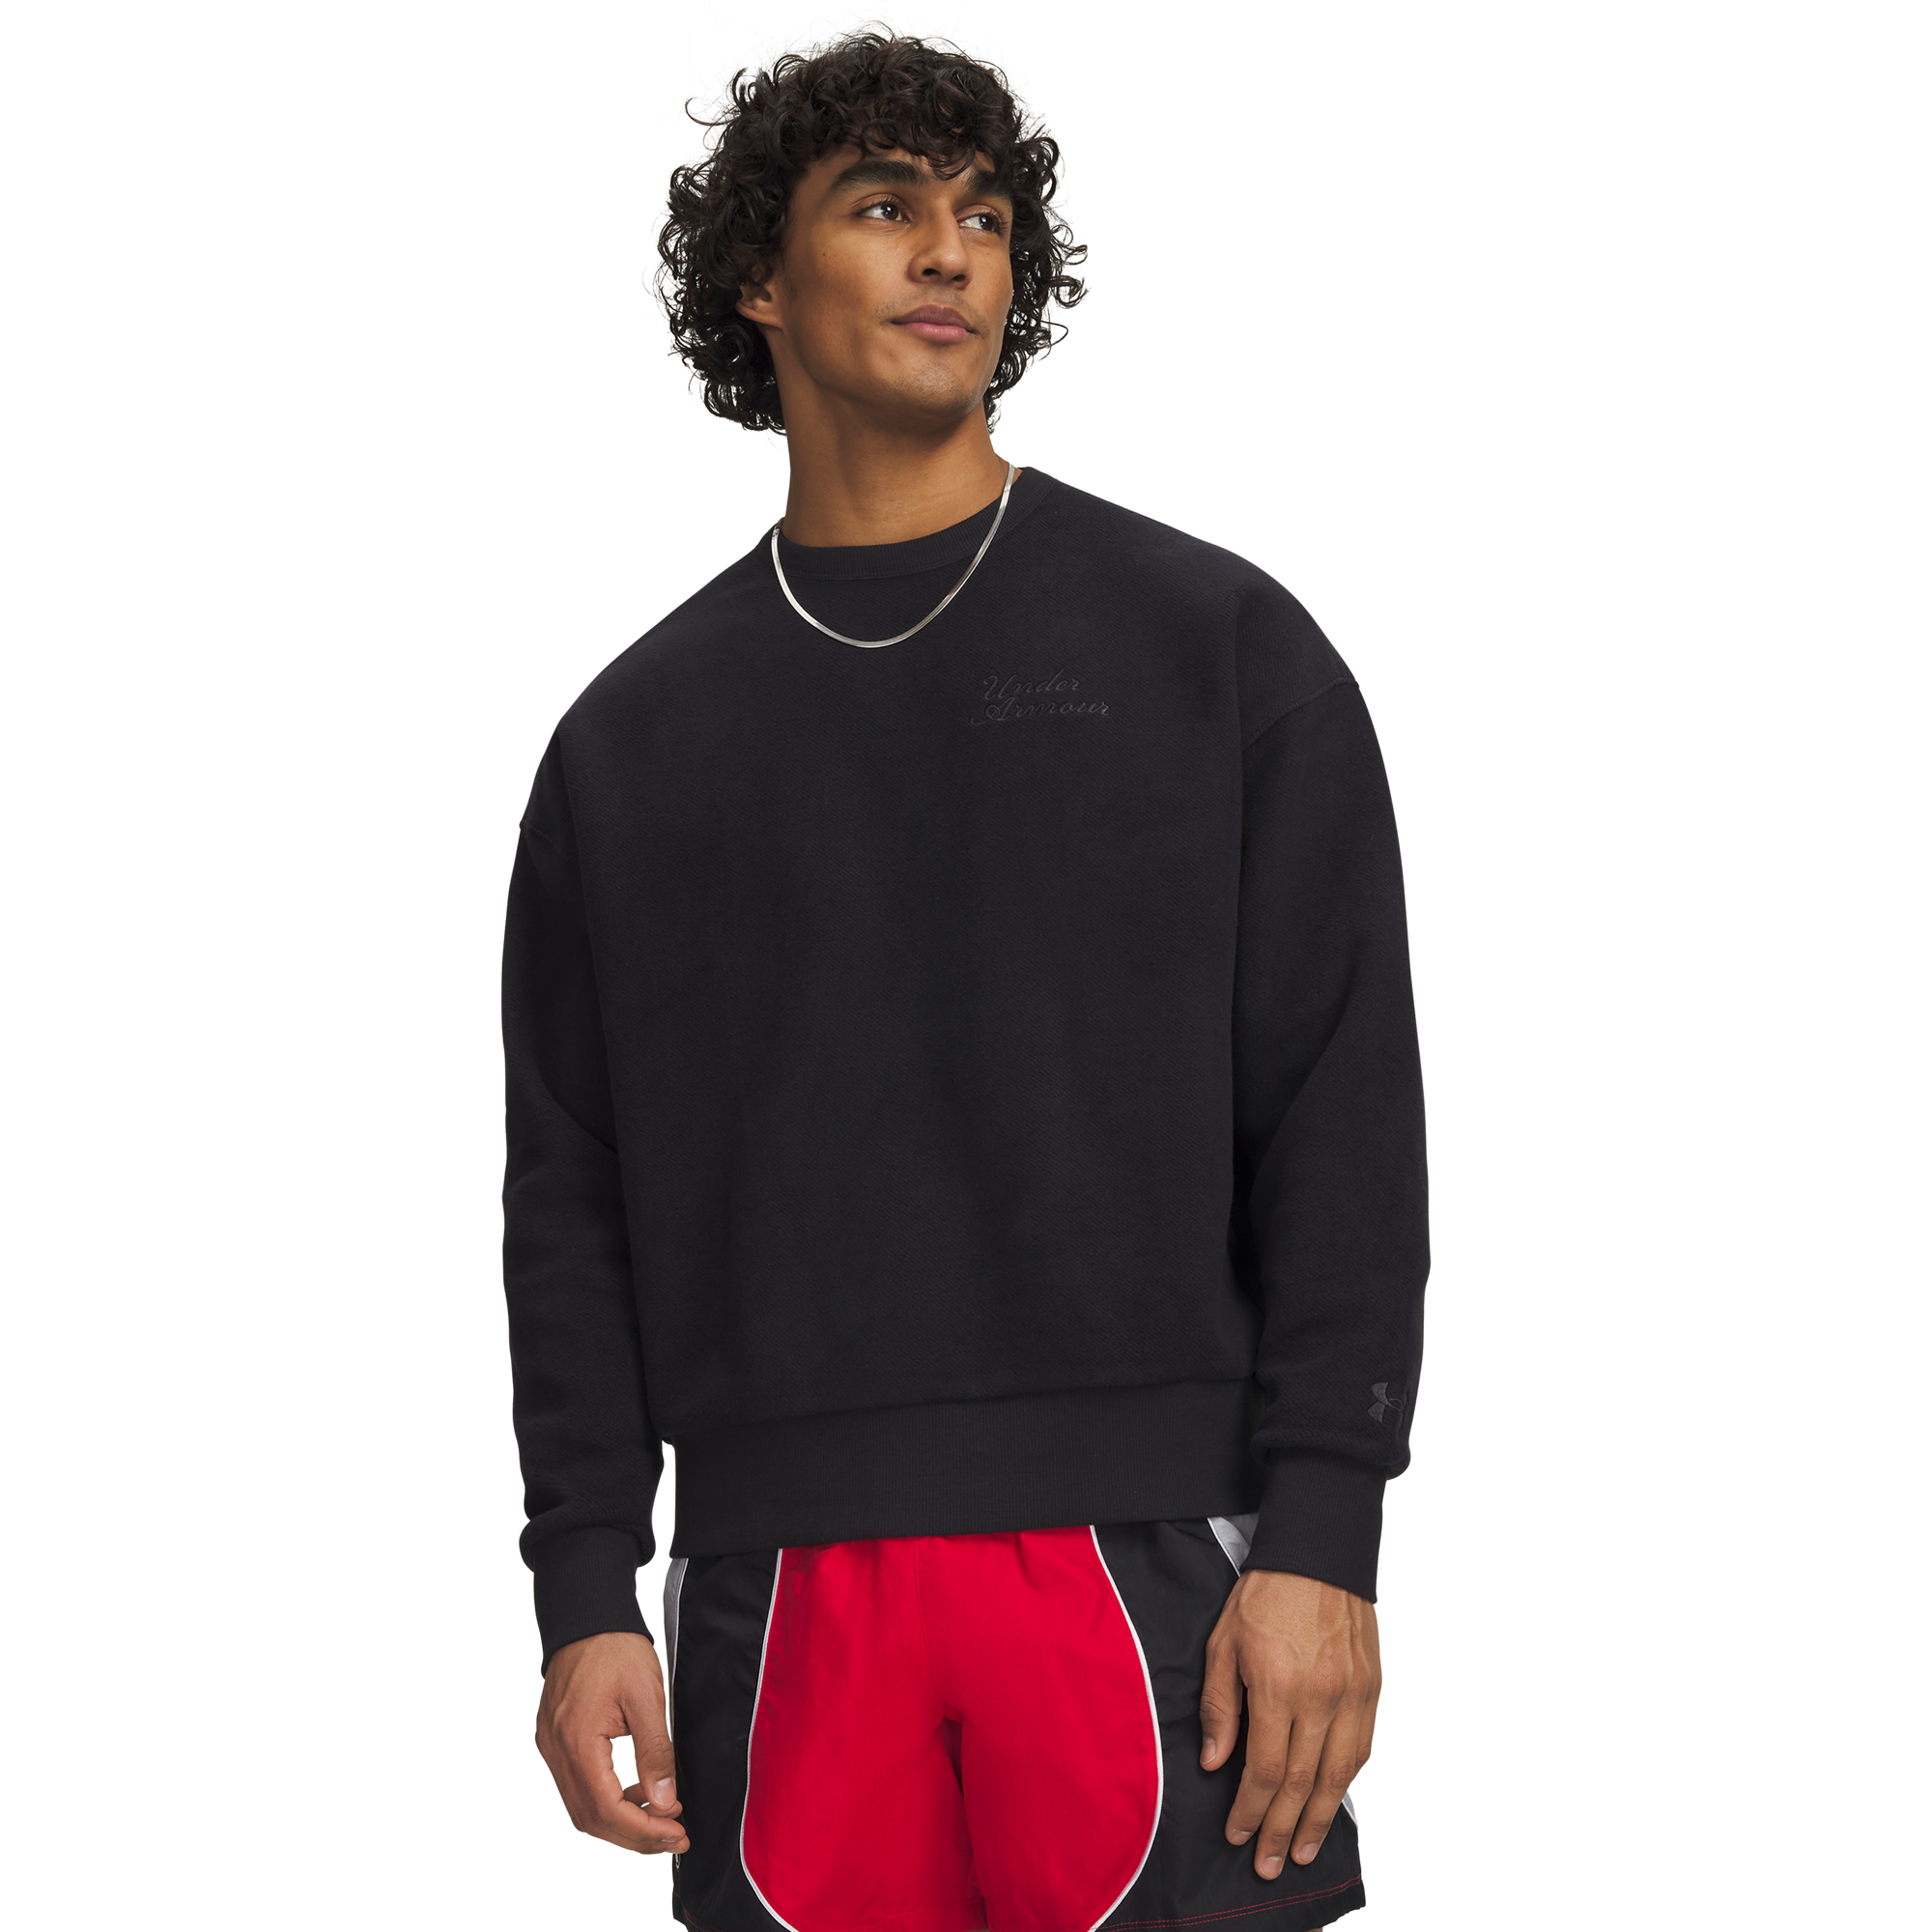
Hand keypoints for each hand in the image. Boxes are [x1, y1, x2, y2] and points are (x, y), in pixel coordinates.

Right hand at [535, 1629, 689, 1855]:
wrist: (589, 1618)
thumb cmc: (614, 1647)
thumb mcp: (647, 1696)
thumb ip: (656, 1751)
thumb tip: (664, 1799)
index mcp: (578, 1741)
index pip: (606, 1809)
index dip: (642, 1829)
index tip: (673, 1833)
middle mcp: (557, 1750)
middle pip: (591, 1817)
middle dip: (634, 1833)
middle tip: (672, 1835)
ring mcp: (552, 1747)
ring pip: (582, 1807)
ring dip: (621, 1820)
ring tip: (660, 1816)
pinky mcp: (556, 1741)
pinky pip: (577, 1786)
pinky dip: (606, 1799)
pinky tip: (635, 1792)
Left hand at [1198, 1568, 1379, 1882]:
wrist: (1317, 1552)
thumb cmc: (1265, 1593)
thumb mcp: (1224, 1643)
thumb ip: (1220, 1706)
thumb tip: (1217, 1762)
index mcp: (1278, 1686)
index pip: (1266, 1770)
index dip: (1250, 1809)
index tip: (1237, 1833)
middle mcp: (1322, 1697)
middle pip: (1303, 1784)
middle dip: (1281, 1830)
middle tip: (1268, 1863)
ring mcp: (1353, 1694)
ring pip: (1338, 1775)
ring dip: (1319, 1819)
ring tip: (1300, 1848)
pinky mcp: (1371, 1687)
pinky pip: (1361, 1748)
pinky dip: (1345, 1781)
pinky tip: (1331, 1800)